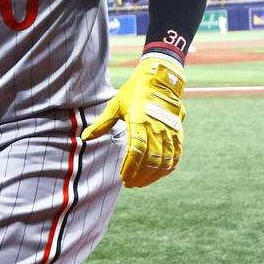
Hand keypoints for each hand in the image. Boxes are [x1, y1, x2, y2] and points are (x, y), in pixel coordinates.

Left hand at [82, 56, 185, 188]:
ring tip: (141, 182)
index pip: (136, 151)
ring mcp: (169, 131)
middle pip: (150, 160)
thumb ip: (102, 124)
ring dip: (153, 175)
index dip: (130, 167)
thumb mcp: (115, 105)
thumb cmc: (135, 92)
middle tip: (129, 184)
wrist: (161, 79)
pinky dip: (167, 168)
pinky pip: (175, 155)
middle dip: (140, 175)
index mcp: (139, 121)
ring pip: (164, 160)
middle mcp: (157, 127)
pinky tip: (158, 174)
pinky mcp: (178, 132)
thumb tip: (85, 137)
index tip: (123, 178)